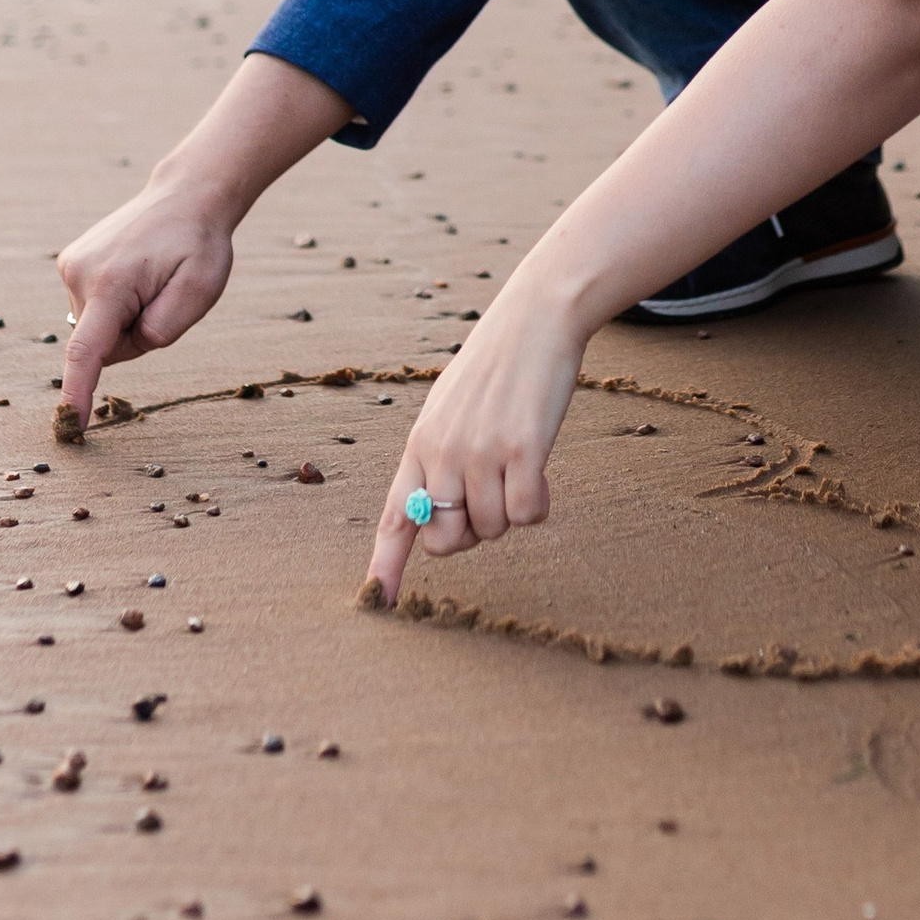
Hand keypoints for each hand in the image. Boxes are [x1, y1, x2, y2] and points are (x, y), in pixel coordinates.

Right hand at [56, 179, 236, 434]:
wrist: (186, 197)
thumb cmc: (199, 244)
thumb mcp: (200, 291)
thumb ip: (164, 329)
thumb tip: (125, 348)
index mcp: (111, 284)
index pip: (86, 352)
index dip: (78, 394)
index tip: (71, 427)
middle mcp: (80, 274)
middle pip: (102, 343)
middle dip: (134, 336)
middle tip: (164, 295)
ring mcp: (71, 266)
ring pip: (97, 328)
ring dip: (126, 319)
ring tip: (152, 279)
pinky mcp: (71, 264)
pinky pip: (94, 310)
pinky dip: (116, 306)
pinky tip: (137, 275)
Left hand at [365, 278, 587, 604]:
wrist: (535, 320)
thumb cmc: (495, 369)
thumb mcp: (449, 411)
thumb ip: (439, 462)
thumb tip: (440, 521)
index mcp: (419, 445)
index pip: (397, 517)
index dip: (386, 564)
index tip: (379, 599)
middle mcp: (443, 452)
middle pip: (448, 541)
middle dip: (473, 532)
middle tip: (494, 493)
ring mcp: (481, 451)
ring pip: (493, 529)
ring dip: (511, 512)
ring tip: (519, 466)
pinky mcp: (522, 449)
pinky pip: (526, 515)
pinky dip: (538, 505)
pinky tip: (541, 472)